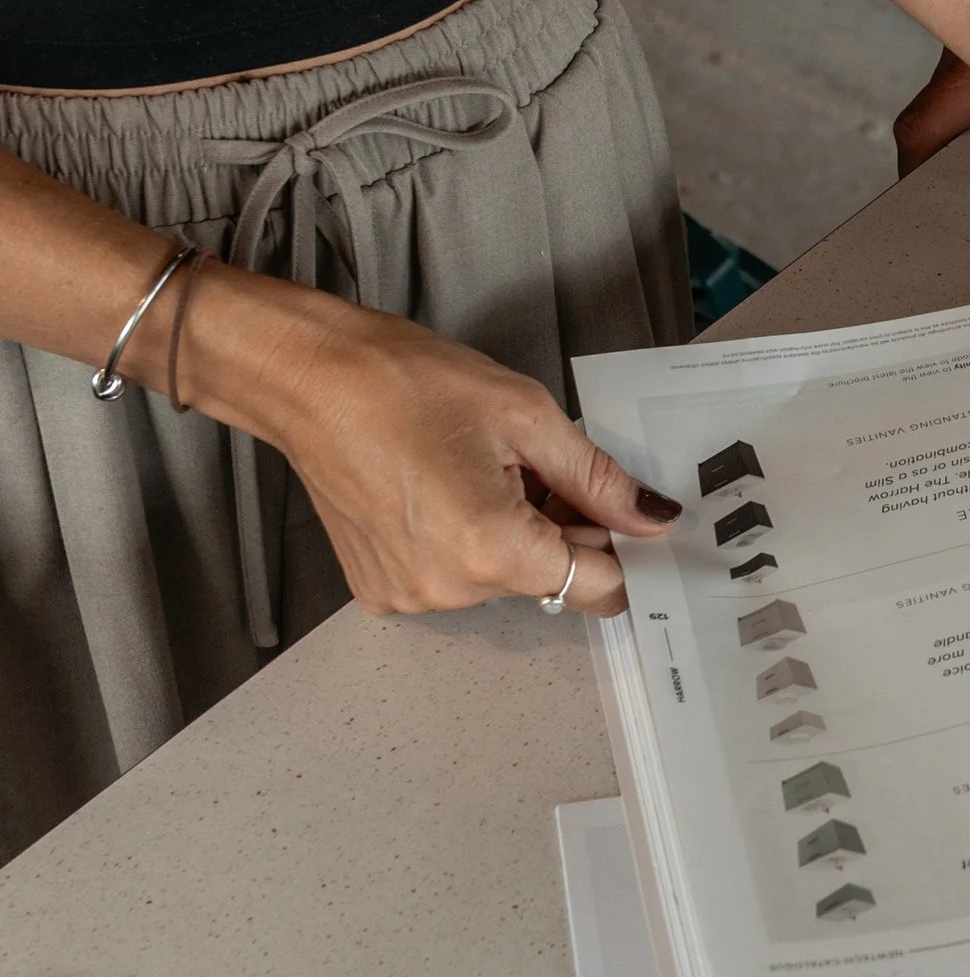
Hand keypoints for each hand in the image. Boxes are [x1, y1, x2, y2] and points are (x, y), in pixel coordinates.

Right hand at [231, 288, 681, 616]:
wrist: (310, 380)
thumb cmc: (408, 383)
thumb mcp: (525, 415)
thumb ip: (597, 478)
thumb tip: (653, 518)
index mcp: (492, 548)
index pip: (599, 587)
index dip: (624, 550)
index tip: (628, 515)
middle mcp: (451, 590)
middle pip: (550, 579)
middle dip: (564, 527)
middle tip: (535, 463)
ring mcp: (411, 597)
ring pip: (505, 577)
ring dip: (515, 532)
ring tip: (477, 468)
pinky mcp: (381, 591)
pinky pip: (456, 576)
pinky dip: (468, 540)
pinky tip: (444, 488)